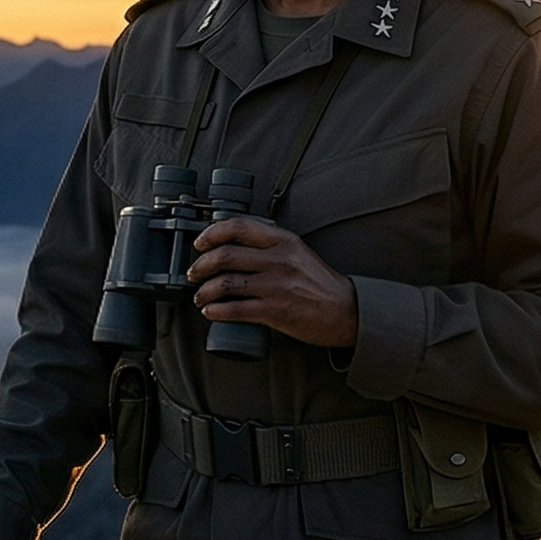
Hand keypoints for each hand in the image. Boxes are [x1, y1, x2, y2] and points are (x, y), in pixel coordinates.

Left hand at [186, 216, 359, 348]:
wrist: (346, 311)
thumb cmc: (320, 284)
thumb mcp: (299, 252)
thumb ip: (272, 245)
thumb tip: (235, 244)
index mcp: (284, 241)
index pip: (238, 227)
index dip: (212, 234)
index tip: (200, 243)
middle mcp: (279, 260)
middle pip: (225, 256)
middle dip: (201, 266)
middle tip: (193, 274)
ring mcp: (276, 286)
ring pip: (226, 283)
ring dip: (204, 291)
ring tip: (200, 297)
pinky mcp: (276, 310)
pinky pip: (236, 309)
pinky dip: (216, 311)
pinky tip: (210, 312)